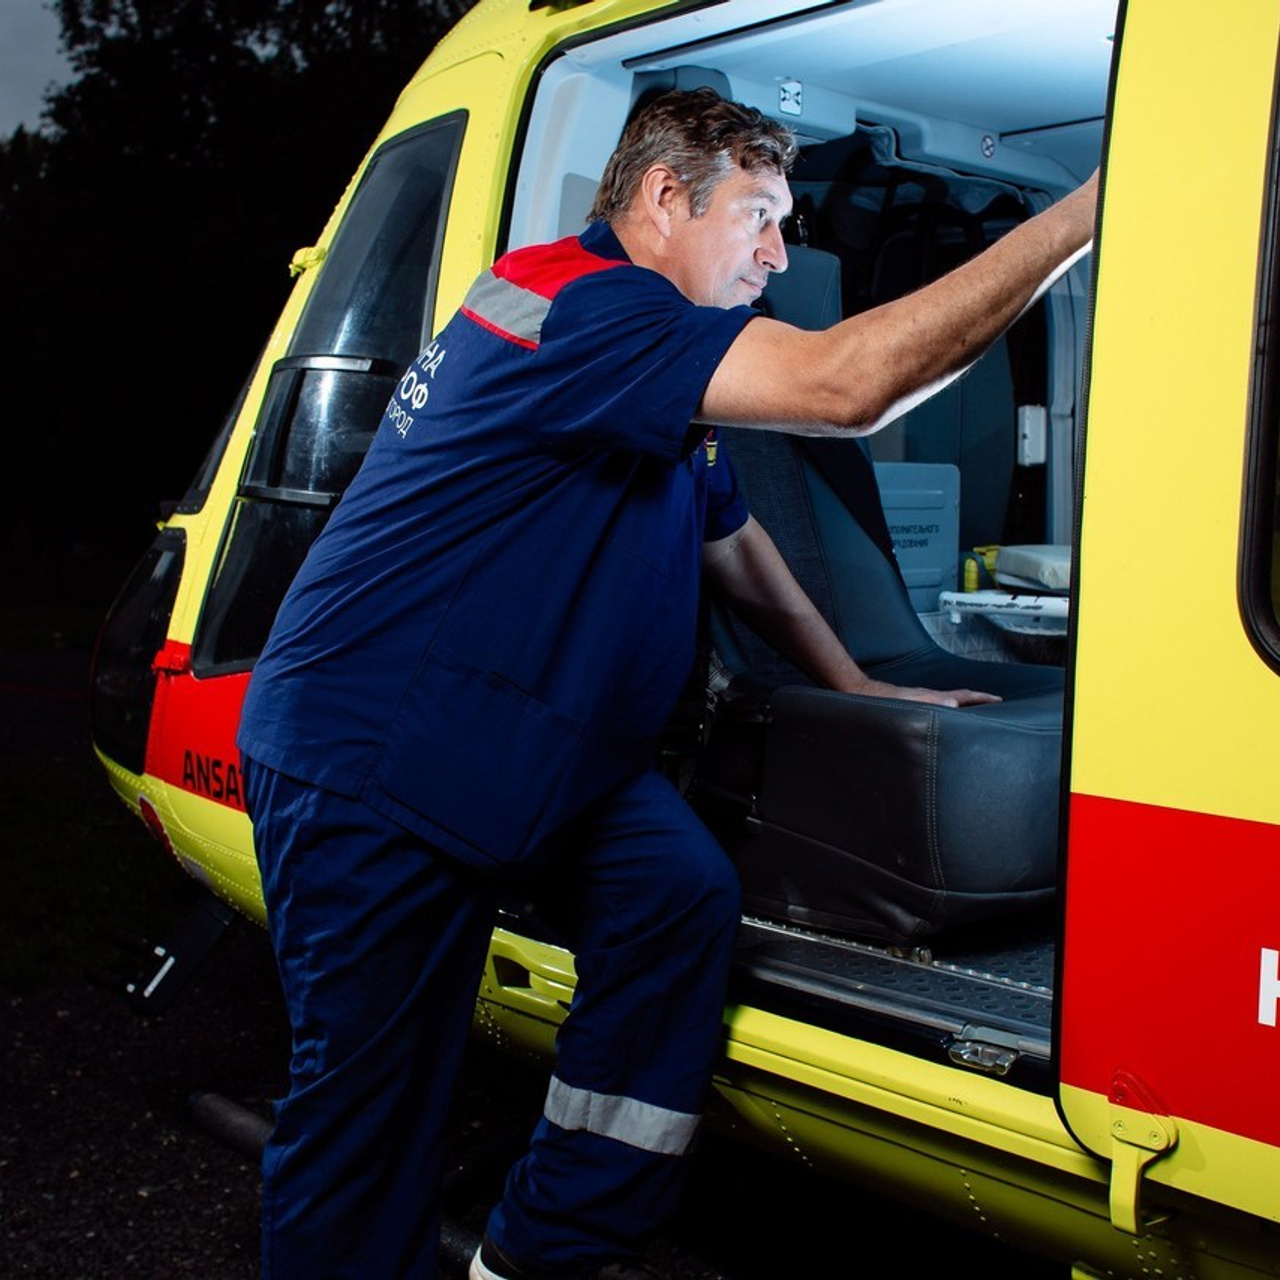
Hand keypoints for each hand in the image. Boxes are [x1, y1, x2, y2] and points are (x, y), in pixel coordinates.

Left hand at [844, 677, 1001, 707]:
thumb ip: (930, 705)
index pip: (964, 696)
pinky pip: (935, 708)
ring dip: (962, 709)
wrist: (857, 694)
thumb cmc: (878, 702)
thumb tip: (953, 706)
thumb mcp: (907, 706)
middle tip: (993, 709)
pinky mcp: (909, 705)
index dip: (982, 698)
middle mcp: (928, 697)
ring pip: (947, 704)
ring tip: (973, 718)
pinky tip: (942, 721)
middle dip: (977, 704)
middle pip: (959, 699)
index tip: (999, 700)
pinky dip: (946, 714)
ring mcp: (919, 700)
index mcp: (932, 697)